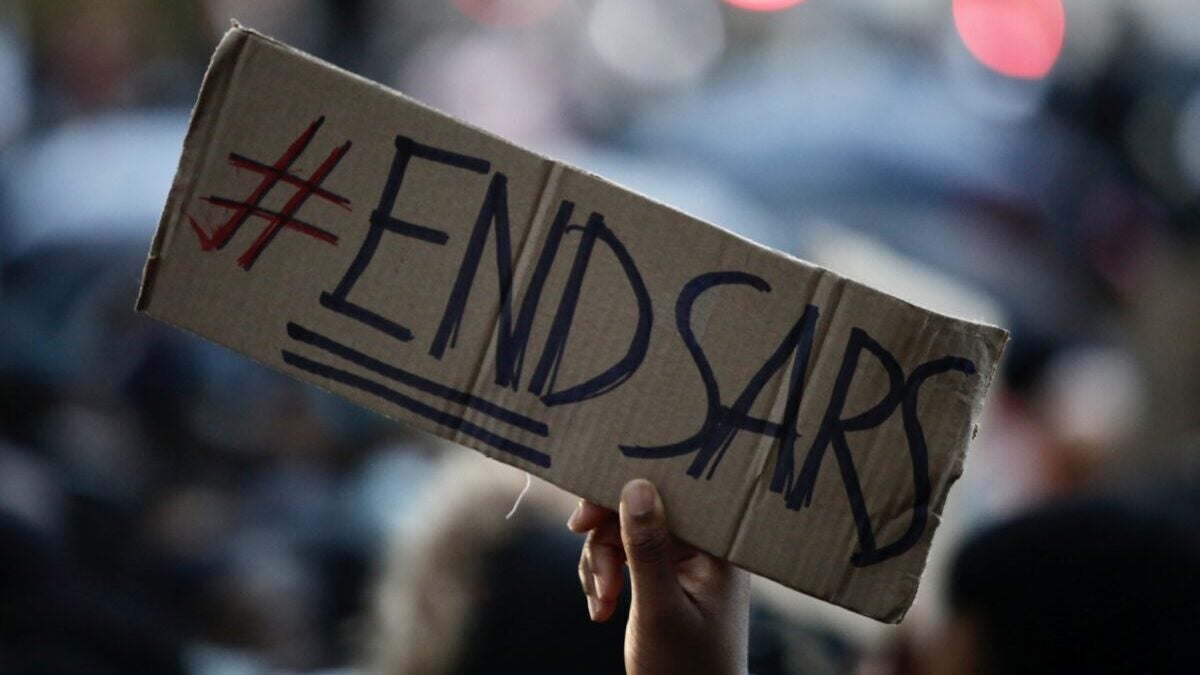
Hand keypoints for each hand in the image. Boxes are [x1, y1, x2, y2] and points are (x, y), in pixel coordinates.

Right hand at [568, 479, 750, 674]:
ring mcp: (683, 561)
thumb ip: (646, 548)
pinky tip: (599, 609)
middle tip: (598, 582)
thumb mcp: (659, 608)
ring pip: (623, 534)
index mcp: (716, 545)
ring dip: (600, 566)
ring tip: (600, 606)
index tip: (583, 521)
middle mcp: (702, 545)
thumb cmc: (685, 669)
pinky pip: (623, 557)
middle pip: (639, 511)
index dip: (621, 496)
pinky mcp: (664, 576)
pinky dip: (603, 578)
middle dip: (606, 544)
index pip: (668, 493)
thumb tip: (635, 485)